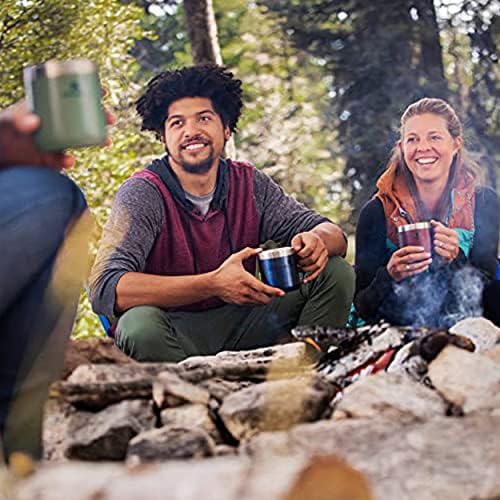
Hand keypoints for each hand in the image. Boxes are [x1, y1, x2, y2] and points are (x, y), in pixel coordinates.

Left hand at [0, 100, 114, 169]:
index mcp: (48, 107)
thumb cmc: (3, 130)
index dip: (88, 92)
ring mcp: (56, 140)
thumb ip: (21, 120)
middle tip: (111, 118)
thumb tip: (35, 121)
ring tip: (106, 141)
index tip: (102, 90)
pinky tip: (69, 160)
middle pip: (84, 117)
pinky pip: (64, 159)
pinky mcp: (52, 157)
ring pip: (81, 138)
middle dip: (101, 116)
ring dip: (97, 138)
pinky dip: (67, 160)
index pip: (70, 96)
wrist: (0, 153)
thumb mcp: (9, 121)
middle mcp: (56, 123)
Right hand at [213, 247, 284, 304]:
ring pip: (259, 303)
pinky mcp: (239, 302)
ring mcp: (242, 298)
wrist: (213, 284)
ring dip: (266, 301)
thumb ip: (247, 252)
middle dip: (272, 297)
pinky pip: (252, 305)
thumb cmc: (223, 272)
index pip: (263, 288)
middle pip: (264, 298)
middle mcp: (245, 291)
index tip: (281, 292)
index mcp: (246, 280)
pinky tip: (259, 298)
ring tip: (269, 297)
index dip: (274, 291)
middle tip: (276, 294)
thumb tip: (258, 250)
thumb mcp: (235, 259)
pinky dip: (258, 302)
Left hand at [291, 231, 327, 282]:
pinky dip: (312, 276)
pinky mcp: (325, 261)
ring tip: (299, 269)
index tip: (295, 256)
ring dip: (306, 270)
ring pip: (316, 266)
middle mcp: (321, 247)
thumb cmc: (305, 239)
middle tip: (296, 263)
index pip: (309, 249)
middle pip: (312, 258)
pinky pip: (319, 270)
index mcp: (314, 240)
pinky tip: (305, 280)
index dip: (301, 254)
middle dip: (302, 263)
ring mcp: (324, 254)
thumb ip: (296, 242)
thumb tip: (296, 249)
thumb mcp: (298, 237)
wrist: (316, 239)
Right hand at [386, 246, 431, 281]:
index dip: (415, 249)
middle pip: (410, 257)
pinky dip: (420, 269)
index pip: (406, 250)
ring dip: (422, 263)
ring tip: (429, 260)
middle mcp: (397, 261)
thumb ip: (406, 253)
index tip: (422, 248)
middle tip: (428, 254)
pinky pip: (413, 272)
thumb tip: (421, 250)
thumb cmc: (396, 263)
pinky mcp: (402, 275)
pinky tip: (426, 266)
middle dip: (421, 256)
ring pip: (413, 265)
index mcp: (396, 254)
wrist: (388, 274)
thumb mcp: (398, 256)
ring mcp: (399, 268)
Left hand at [431, 220, 458, 263]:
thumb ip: (438, 226)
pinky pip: (444, 253)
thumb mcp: (444, 232)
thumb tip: (431, 221)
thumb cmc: (446, 240)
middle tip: (435, 237)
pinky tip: (436, 248)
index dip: (438, 229)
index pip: (445, 230)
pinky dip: (439, 250)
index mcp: (454, 234)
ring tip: (435, 242)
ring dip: (438, 243)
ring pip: (444, 245)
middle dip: (438, 236)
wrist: (451, 253)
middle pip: (444, 237)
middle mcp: (455, 241)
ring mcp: (453, 249)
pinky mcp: (450, 256)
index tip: (435, 230)